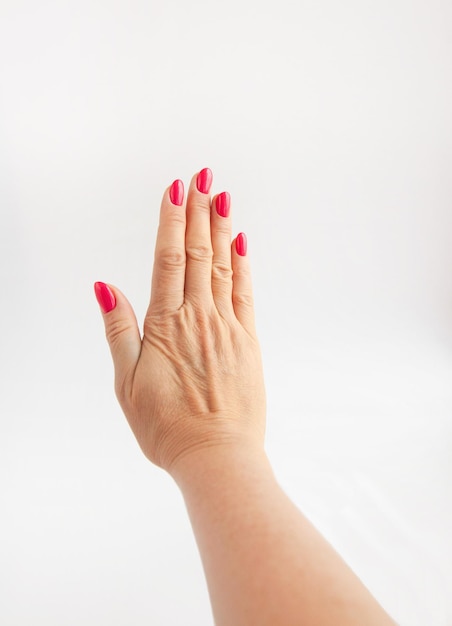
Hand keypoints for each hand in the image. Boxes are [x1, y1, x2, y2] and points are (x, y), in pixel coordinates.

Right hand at [94, 168, 265, 474]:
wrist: (216, 456)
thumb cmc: (166, 426)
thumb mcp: (127, 383)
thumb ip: (118, 331)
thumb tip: (105, 287)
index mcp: (165, 325)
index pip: (167, 259)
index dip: (172, 221)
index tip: (176, 189)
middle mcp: (198, 317)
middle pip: (196, 254)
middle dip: (199, 212)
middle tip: (203, 176)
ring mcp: (227, 327)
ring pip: (222, 267)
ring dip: (220, 229)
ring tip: (222, 196)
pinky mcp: (247, 341)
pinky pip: (245, 294)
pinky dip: (242, 266)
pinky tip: (241, 243)